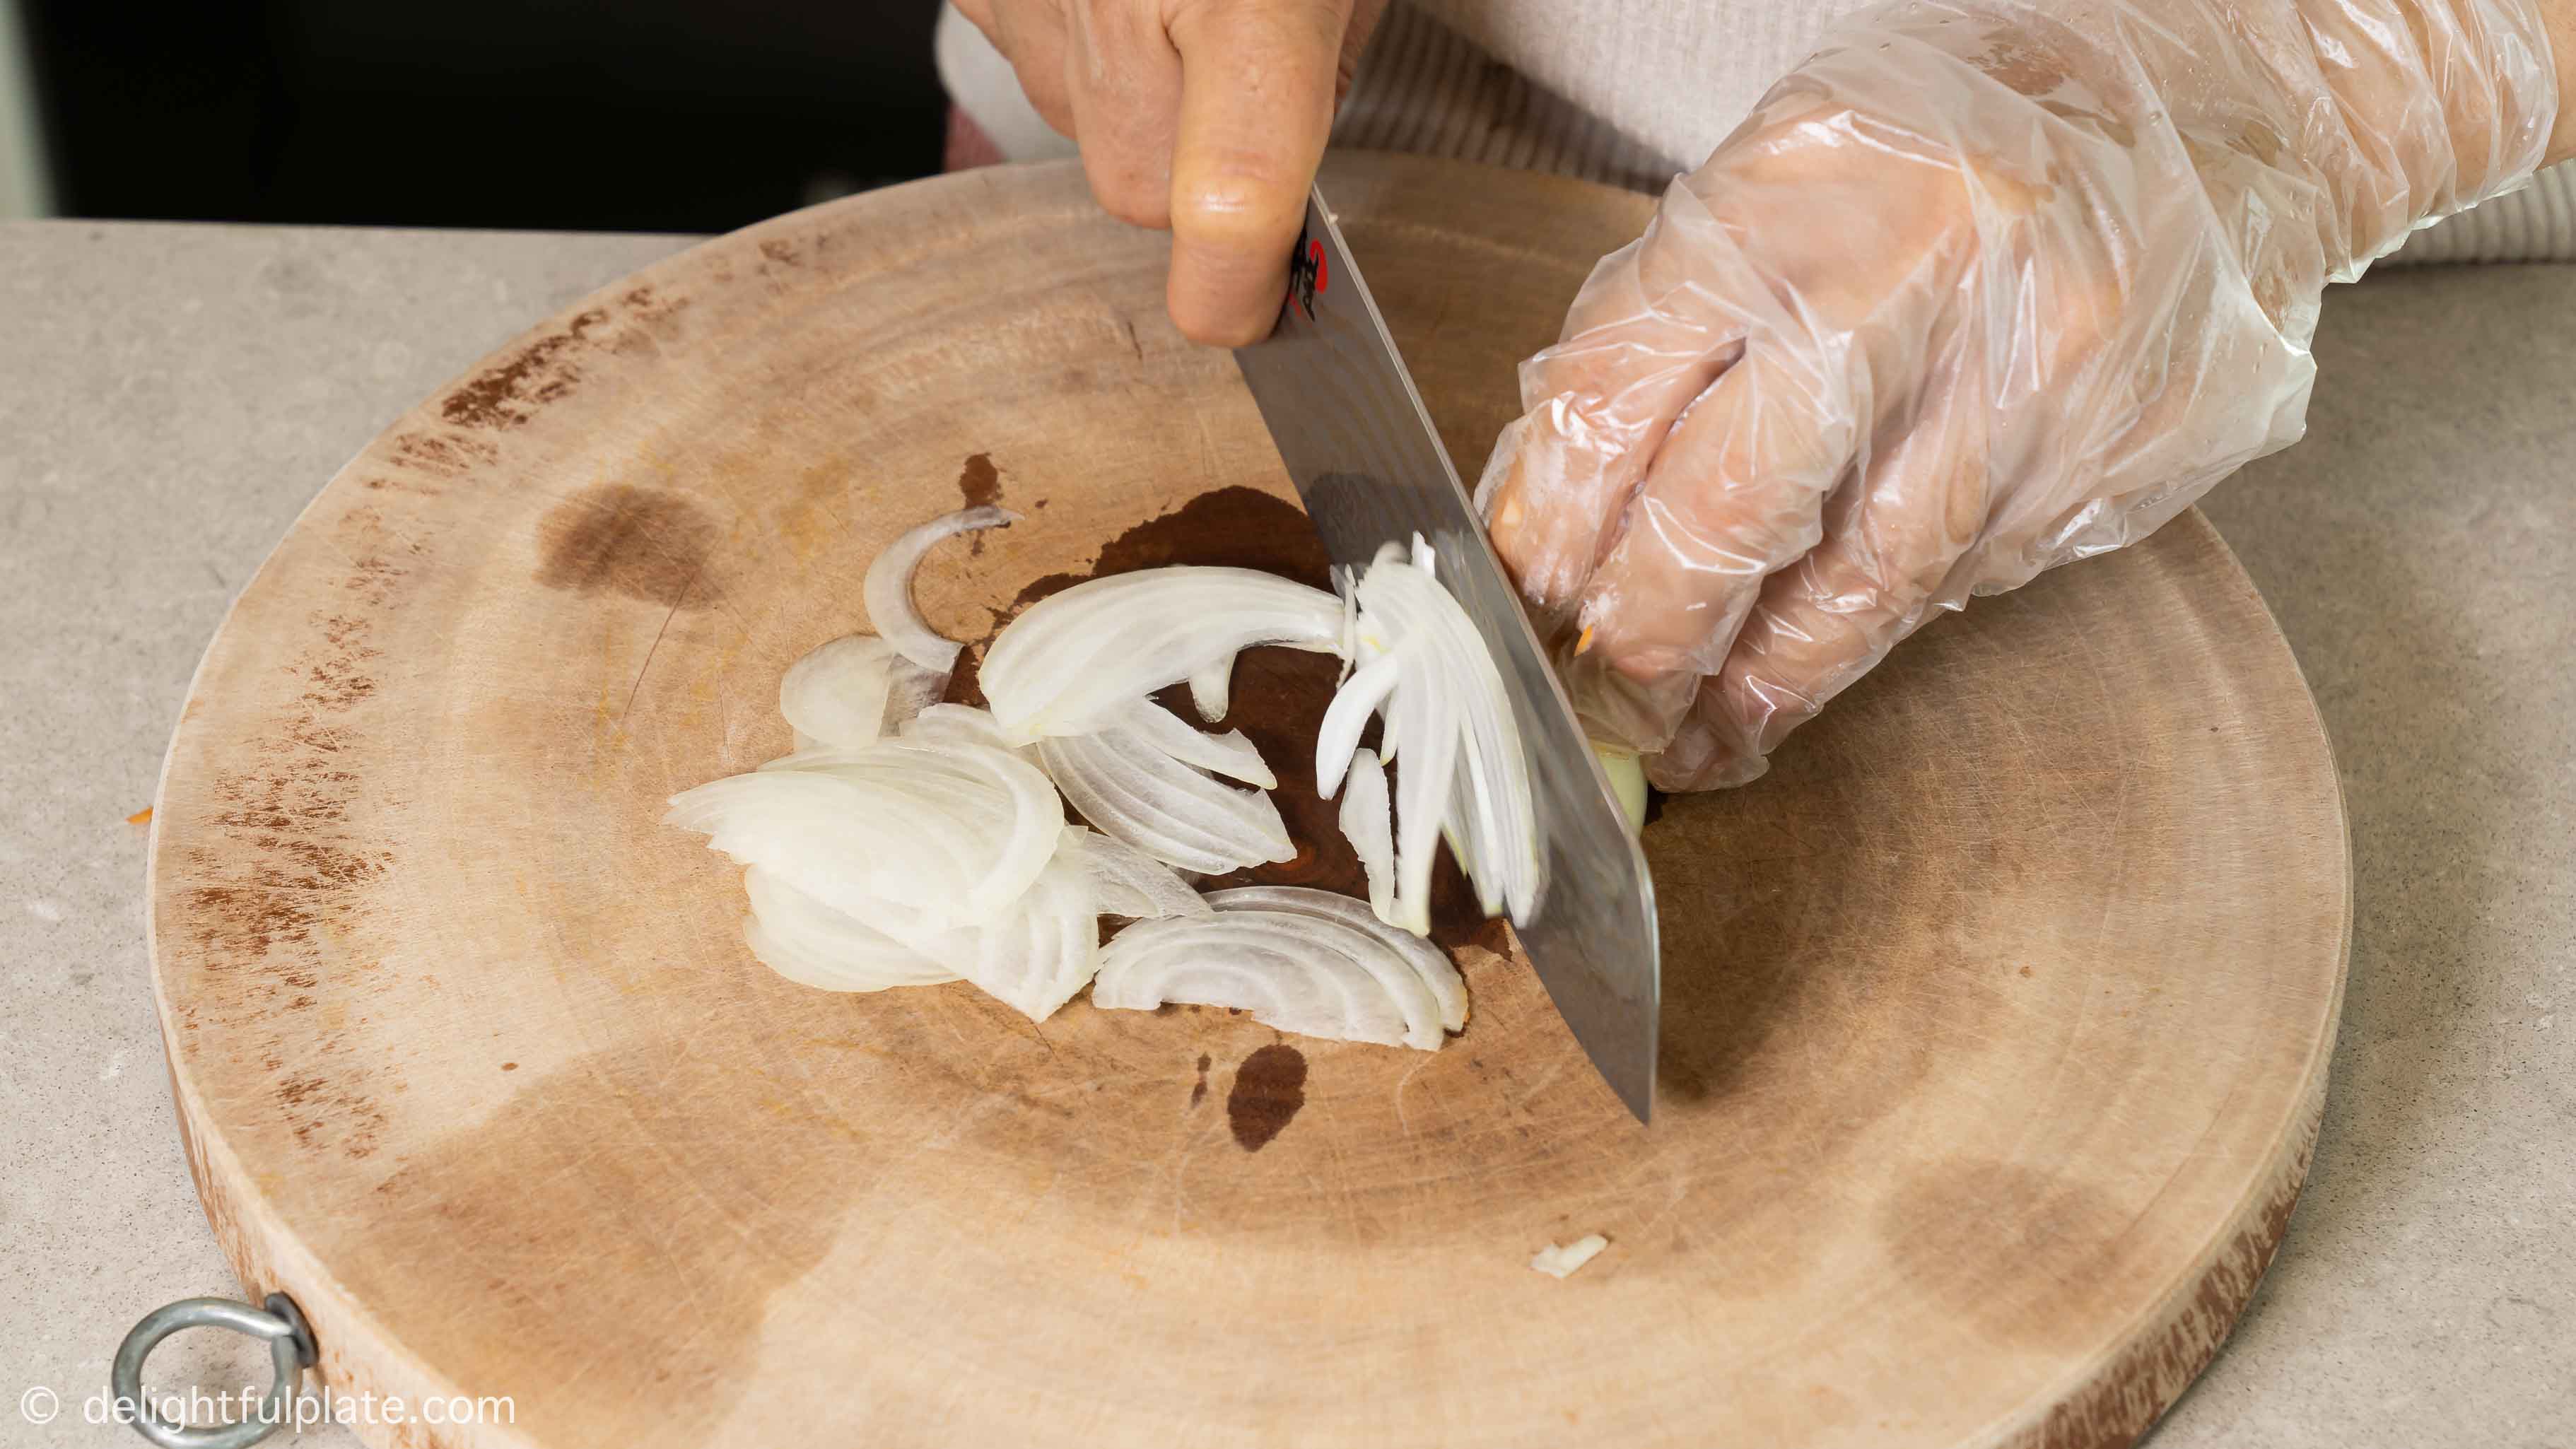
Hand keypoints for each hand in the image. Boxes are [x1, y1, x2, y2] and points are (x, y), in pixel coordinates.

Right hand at [952, 0, 1387, 344]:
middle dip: (1194, 178)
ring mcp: (1032, 0)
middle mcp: (1114, 6)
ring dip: (1133, 103)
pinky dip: (1078, 47)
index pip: (1232, 206)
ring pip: (1081, 132)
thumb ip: (1326, 72)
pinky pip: (1034, 62)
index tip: (1259, 313)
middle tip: (1244, 82)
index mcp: (1245, 1)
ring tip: (1181, 4)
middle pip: (1141, 194)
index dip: (1242, 290)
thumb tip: (1290, 194)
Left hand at [1479, 0, 2559, 789]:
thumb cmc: (1954, 140)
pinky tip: (1816, 665)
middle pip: (1725, 521)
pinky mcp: (2107, 462)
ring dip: (1756, 686)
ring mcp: (2026, 383)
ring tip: (1696, 737)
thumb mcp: (1777, 175)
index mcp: (1791, 196)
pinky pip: (1956, 585)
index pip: (1617, 400)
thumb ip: (1665, 322)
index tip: (1522, 603)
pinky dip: (1870, 634)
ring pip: (1853, 591)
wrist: (2209, 109)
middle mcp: (1912, 286)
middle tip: (1602, 705)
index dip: (1550, 531)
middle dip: (1644, 642)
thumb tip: (1561, 503)